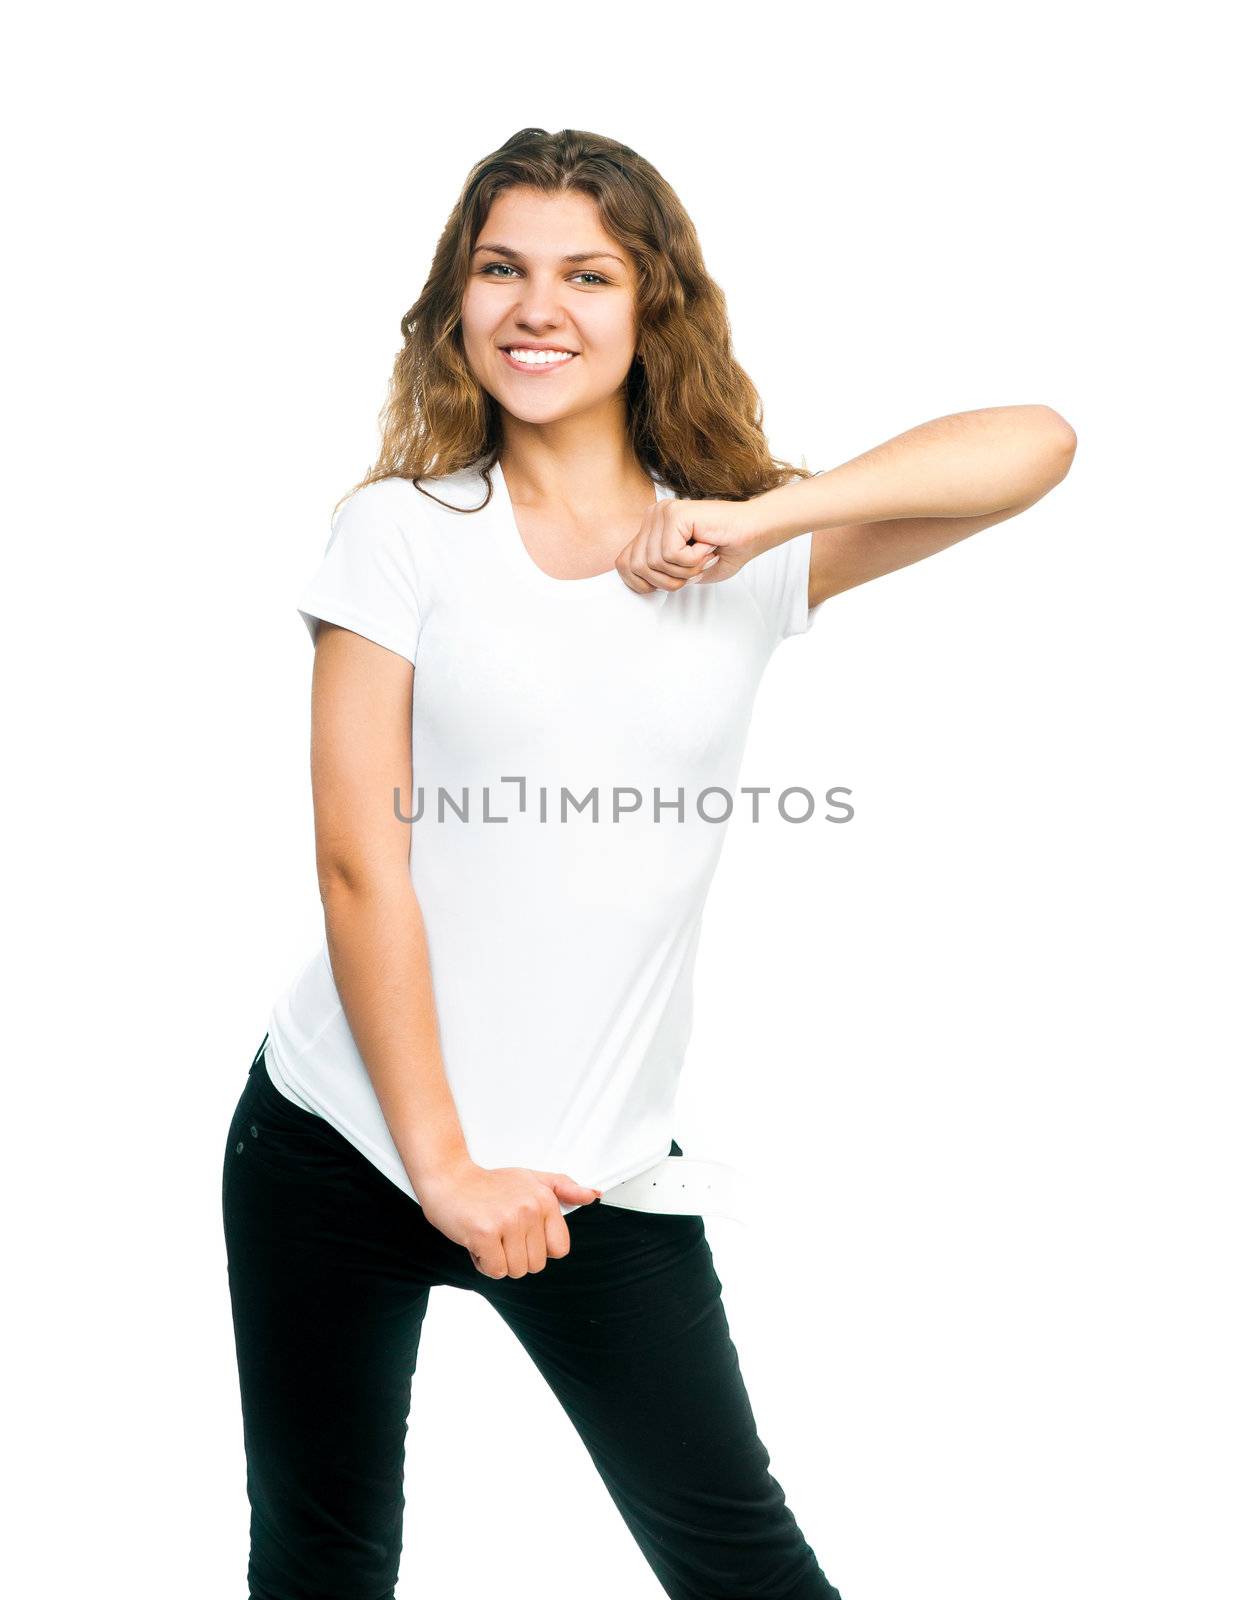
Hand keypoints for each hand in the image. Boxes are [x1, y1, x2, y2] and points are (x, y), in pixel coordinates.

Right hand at [415, 1157, 602, 1278]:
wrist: (448, 1178)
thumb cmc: (489, 1183)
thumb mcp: (532, 1178)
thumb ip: (564, 1188)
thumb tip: (593, 1195)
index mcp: (545, 1199)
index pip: (559, 1250)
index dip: (537, 1247)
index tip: (521, 1231)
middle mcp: (530, 1209)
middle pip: (536, 1265)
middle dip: (516, 1255)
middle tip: (500, 1231)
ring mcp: (508, 1221)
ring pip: (515, 1271)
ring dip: (498, 1260)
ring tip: (488, 1235)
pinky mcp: (485, 1233)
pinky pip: (495, 1271)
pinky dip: (483, 1263)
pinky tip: (476, 1241)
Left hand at [615, 497, 765, 594]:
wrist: (756, 530)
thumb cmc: (727, 550)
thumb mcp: (687, 572)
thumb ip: (660, 576)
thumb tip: (642, 586)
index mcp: (651, 528)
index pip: (624, 564)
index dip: (642, 584)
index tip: (674, 580)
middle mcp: (653, 516)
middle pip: (636, 567)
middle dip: (668, 580)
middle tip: (695, 569)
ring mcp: (662, 512)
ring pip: (654, 562)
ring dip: (685, 570)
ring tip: (704, 555)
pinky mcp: (674, 514)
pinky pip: (670, 554)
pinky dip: (693, 560)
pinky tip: (707, 545)